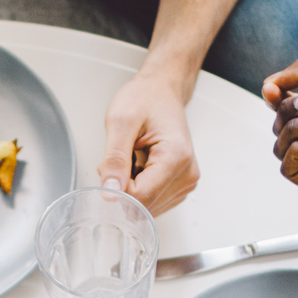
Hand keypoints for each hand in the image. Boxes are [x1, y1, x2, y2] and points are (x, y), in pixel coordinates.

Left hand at [98, 71, 198, 215]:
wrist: (161, 90)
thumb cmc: (145, 99)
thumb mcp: (121, 122)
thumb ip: (114, 159)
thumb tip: (110, 192)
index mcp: (176, 158)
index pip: (140, 198)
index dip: (117, 188)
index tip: (110, 165)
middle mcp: (187, 174)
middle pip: (144, 205)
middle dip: (124, 188)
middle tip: (123, 157)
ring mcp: (186, 182)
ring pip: (147, 207)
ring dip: (132, 187)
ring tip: (134, 158)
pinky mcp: (180, 186)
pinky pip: (152, 201)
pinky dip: (140, 187)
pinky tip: (141, 166)